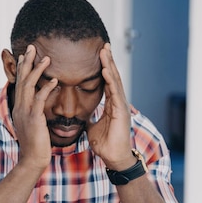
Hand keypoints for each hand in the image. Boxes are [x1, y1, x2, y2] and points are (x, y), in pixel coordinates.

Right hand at [12, 44, 58, 171]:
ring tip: (46, 58)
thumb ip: (33, 112)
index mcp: (19, 107)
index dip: (22, 68)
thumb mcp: (31, 124)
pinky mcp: (34, 118)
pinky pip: (40, 100)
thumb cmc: (35, 143)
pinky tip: (54, 80)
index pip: (20, 83)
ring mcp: (25, 112)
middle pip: (22, 79)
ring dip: (37, 70)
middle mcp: (20, 107)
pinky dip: (46, 88)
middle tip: (32, 47)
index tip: (25, 54)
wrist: (32, 159)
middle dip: (27, 62)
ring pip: (29, 85)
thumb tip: (37, 106)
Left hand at [87, 43, 135, 169]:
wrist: (113, 158)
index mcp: (111, 104)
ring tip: (105, 50)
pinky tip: (106, 69)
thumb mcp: (92, 127)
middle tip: (103, 44)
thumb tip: (80, 114)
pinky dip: (110, 80)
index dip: (103, 68)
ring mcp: (121, 105)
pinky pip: (115, 92)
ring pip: (115, 81)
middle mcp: (117, 102)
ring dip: (110, 65)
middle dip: (108, 60)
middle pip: (112, 77)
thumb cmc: (105, 144)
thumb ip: (89, 118)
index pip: (107, 82)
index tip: (99, 55)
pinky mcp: (121, 111)